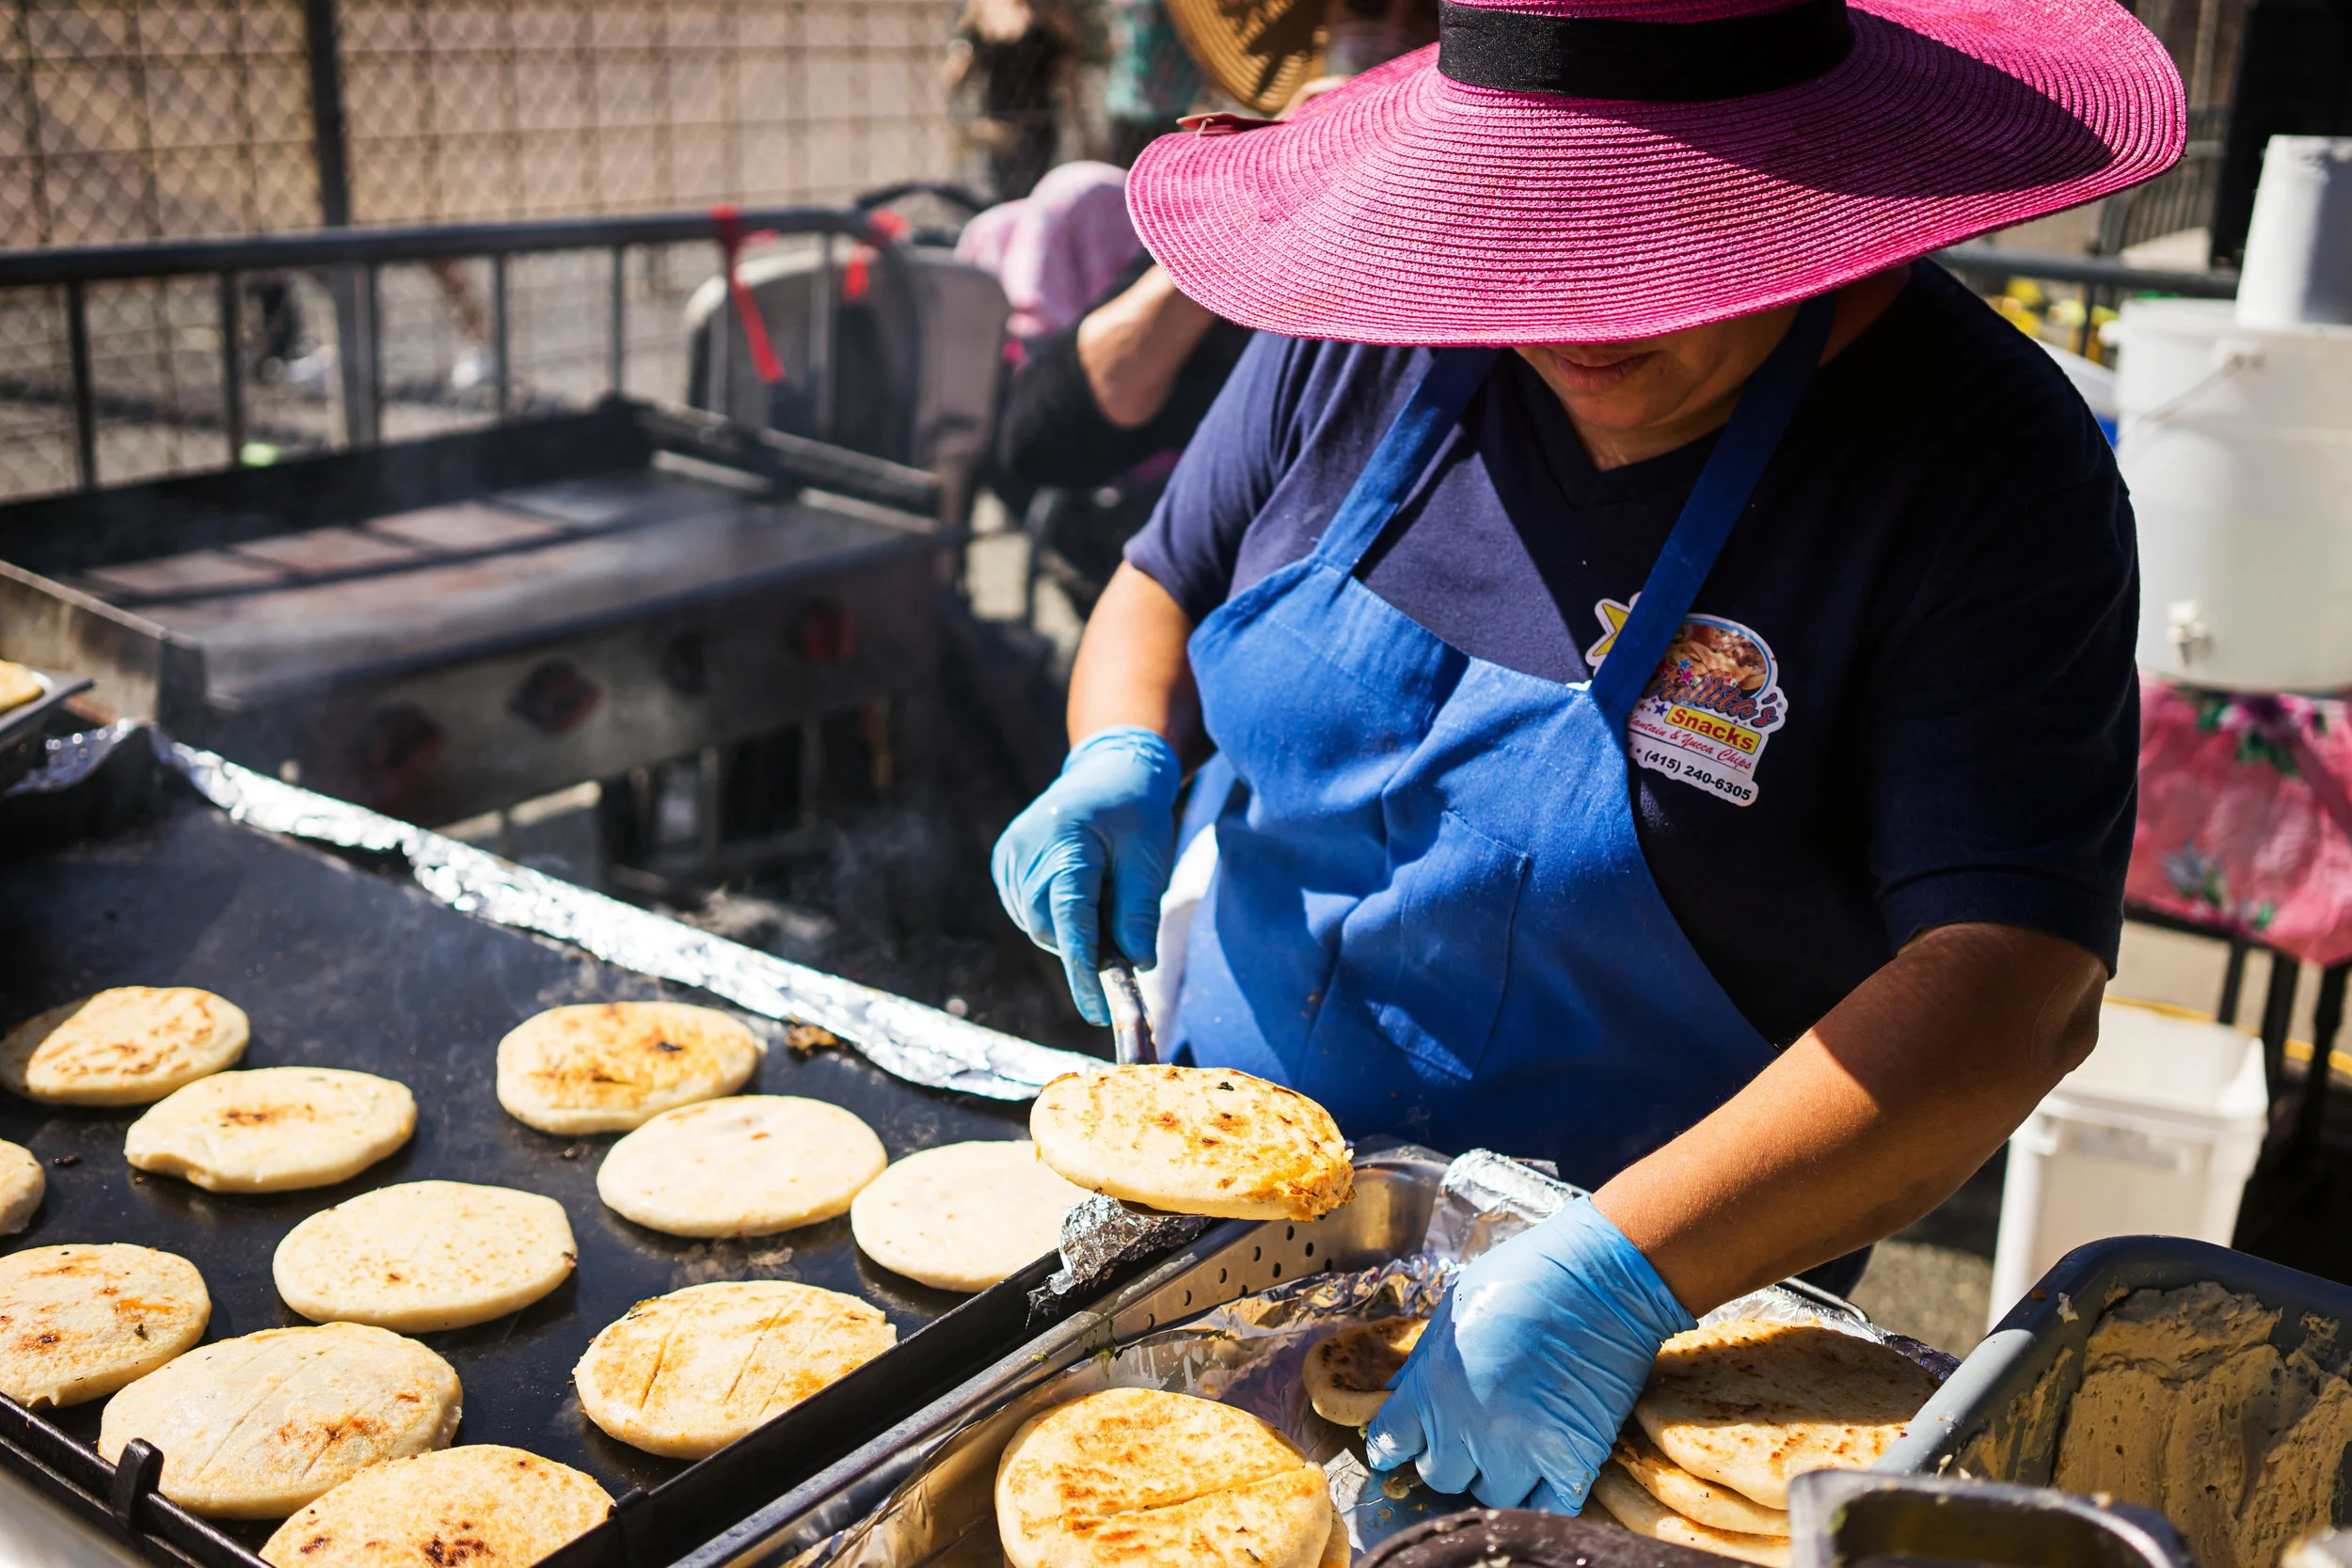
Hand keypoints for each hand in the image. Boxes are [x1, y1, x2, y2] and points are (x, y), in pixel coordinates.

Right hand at [992, 726, 1181, 1023]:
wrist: (1107, 771)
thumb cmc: (1135, 813)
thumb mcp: (1150, 857)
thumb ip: (1139, 912)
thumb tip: (1136, 964)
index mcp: (1066, 842)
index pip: (1070, 920)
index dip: (1084, 970)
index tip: (1098, 1011)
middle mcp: (1027, 850)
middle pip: (1051, 928)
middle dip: (1084, 945)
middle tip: (1120, 934)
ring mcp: (1010, 856)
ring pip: (1037, 924)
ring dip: (1070, 929)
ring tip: (1100, 892)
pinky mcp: (1004, 862)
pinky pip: (1028, 911)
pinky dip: (1054, 915)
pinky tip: (1075, 888)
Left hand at [1365, 1198, 1694, 1512]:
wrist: (1606, 1277)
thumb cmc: (1527, 1277)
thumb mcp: (1454, 1305)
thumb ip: (1424, 1361)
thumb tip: (1398, 1399)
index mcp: (1436, 1383)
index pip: (1390, 1440)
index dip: (1392, 1444)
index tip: (1396, 1447)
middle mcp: (1471, 1424)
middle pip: (1439, 1475)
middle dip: (1447, 1455)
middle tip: (1467, 1428)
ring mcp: (1523, 1447)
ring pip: (1489, 1495)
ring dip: (1494, 1473)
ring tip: (1511, 1438)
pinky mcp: (1573, 1460)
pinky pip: (1544, 1508)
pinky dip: (1539, 1497)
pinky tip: (1541, 1468)